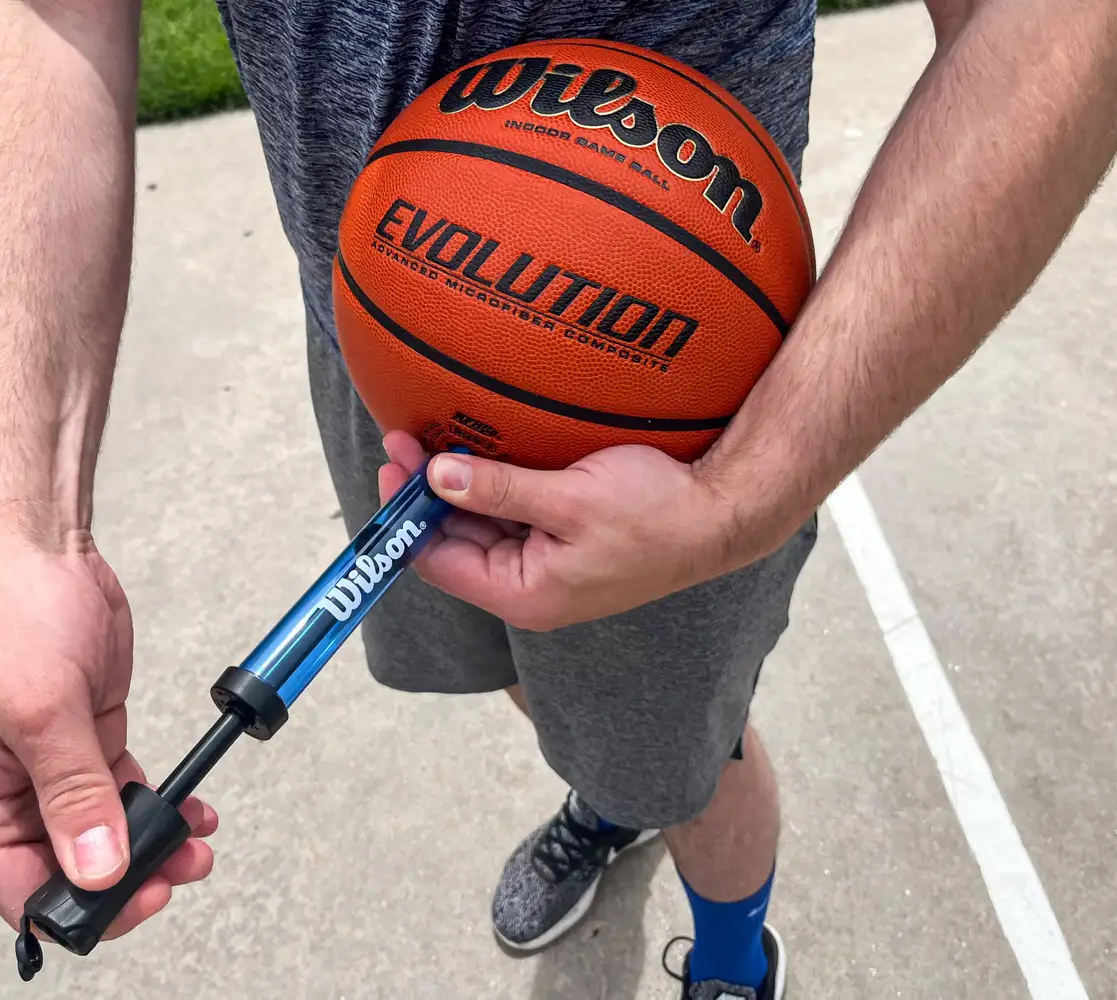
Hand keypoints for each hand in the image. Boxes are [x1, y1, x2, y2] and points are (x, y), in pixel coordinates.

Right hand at [0, 527, 217, 938]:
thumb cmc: (10, 618)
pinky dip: (161, 807)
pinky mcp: (89, 745)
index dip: (85, 908)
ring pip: (108, 838)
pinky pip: (127, 796)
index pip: (24, 893)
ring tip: (196, 843)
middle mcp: (8, 798)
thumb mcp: (41, 712)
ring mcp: (52, 773)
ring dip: (155, 846)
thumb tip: (98, 868)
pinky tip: (192, 810)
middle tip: (181, 868)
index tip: (140, 897)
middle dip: (131, 879)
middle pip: (72, 872)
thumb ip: (73, 794)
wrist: (41, 554)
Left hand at [376, 432, 796, 630]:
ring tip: (426, 438)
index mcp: (525, 594)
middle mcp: (529, 587)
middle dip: (425, 493)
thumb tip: (434, 478)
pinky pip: (510, 514)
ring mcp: (546, 565)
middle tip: (402, 438)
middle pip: (454, 542)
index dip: (407, 517)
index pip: (440, 562)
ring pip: (480, 526)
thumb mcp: (570, 499)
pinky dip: (488, 485)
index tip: (393, 465)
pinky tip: (472, 451)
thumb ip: (498, 490)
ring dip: (453, 486)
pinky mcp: (562, 540)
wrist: (723, 514)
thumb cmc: (656, 514)